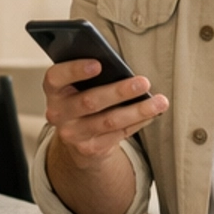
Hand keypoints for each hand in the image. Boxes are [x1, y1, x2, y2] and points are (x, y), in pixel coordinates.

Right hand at [43, 58, 167, 168]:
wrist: (76, 139)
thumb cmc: (82, 97)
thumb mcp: (77, 86)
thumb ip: (91, 75)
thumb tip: (121, 68)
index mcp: (54, 91)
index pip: (56, 78)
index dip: (75, 70)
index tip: (98, 64)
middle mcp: (58, 114)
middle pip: (89, 101)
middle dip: (119, 91)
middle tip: (143, 82)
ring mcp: (73, 134)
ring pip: (109, 121)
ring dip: (137, 110)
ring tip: (159, 101)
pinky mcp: (90, 149)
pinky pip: (119, 134)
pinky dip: (138, 122)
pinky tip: (152, 113)